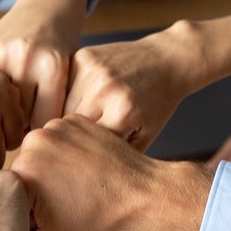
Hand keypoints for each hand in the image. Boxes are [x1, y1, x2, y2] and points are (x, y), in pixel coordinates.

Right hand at [0, 0, 91, 129]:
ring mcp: (1, 52)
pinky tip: (3, 87)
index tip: (44, 133)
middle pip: (19, 114)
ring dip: (6, 110)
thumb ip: (56, 105)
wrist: (49, 0)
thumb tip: (36, 144)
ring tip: (15, 109)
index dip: (44, 130)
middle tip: (26, 125)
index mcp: (52, 65)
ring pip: (0, 102)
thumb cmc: (66, 42)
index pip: (43, 121)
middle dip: (23, 123)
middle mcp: (25, 58)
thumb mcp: (70, 72)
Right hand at [11, 115, 211, 230]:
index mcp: (23, 175)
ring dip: (48, 175)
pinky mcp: (73, 119)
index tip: (48, 226)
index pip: (4, 200)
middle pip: (18, 177)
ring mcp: (55, 126)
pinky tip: (85, 173)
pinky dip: (66, 157)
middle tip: (64, 210)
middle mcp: (34, 143)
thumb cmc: (103, 227)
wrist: (147, 196)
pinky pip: (56, 142)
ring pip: (36, 158)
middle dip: (33, 195)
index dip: (22, 218)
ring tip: (76, 190)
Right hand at [64, 21, 207, 150]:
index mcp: (123, 112)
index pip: (89, 145)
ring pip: (64, 105)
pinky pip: (65, 85)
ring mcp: (92, 70)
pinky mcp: (83, 56)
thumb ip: (118, 157)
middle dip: (77, 134)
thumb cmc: (157, 102)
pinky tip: (87, 95)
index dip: (89, 151)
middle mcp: (105, 89)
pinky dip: (71, 94)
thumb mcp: (146, 136)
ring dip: (71, 114)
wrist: (167, 59)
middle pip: (71, 125)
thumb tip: (88, 173)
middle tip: (85, 137)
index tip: (90, 155)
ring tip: (87, 116)